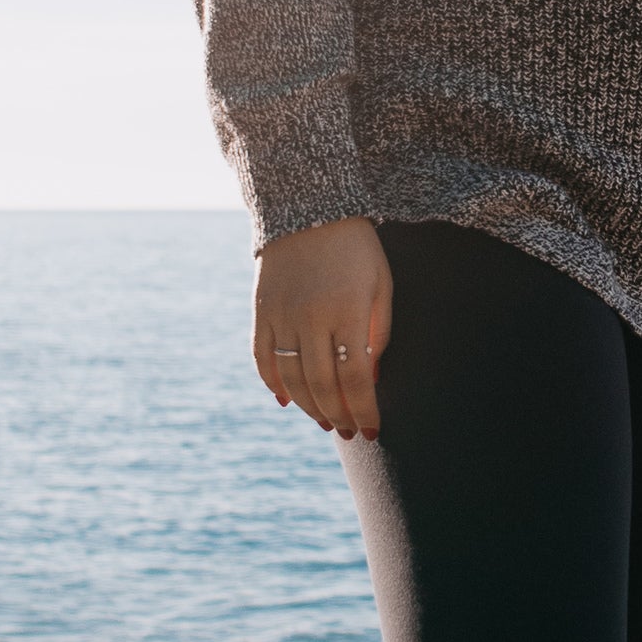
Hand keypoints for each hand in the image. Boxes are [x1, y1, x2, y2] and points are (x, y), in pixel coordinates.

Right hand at [255, 218, 391, 439]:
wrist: (308, 209)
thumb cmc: (357, 249)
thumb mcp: (381, 285)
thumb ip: (379, 333)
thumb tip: (369, 381)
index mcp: (347, 310)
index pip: (356, 377)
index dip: (364, 409)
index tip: (373, 430)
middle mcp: (311, 316)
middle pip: (322, 384)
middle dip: (339, 415)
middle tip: (351, 433)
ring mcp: (281, 315)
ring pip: (291, 378)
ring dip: (310, 407)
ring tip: (327, 421)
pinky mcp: (260, 311)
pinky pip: (262, 358)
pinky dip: (273, 384)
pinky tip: (289, 401)